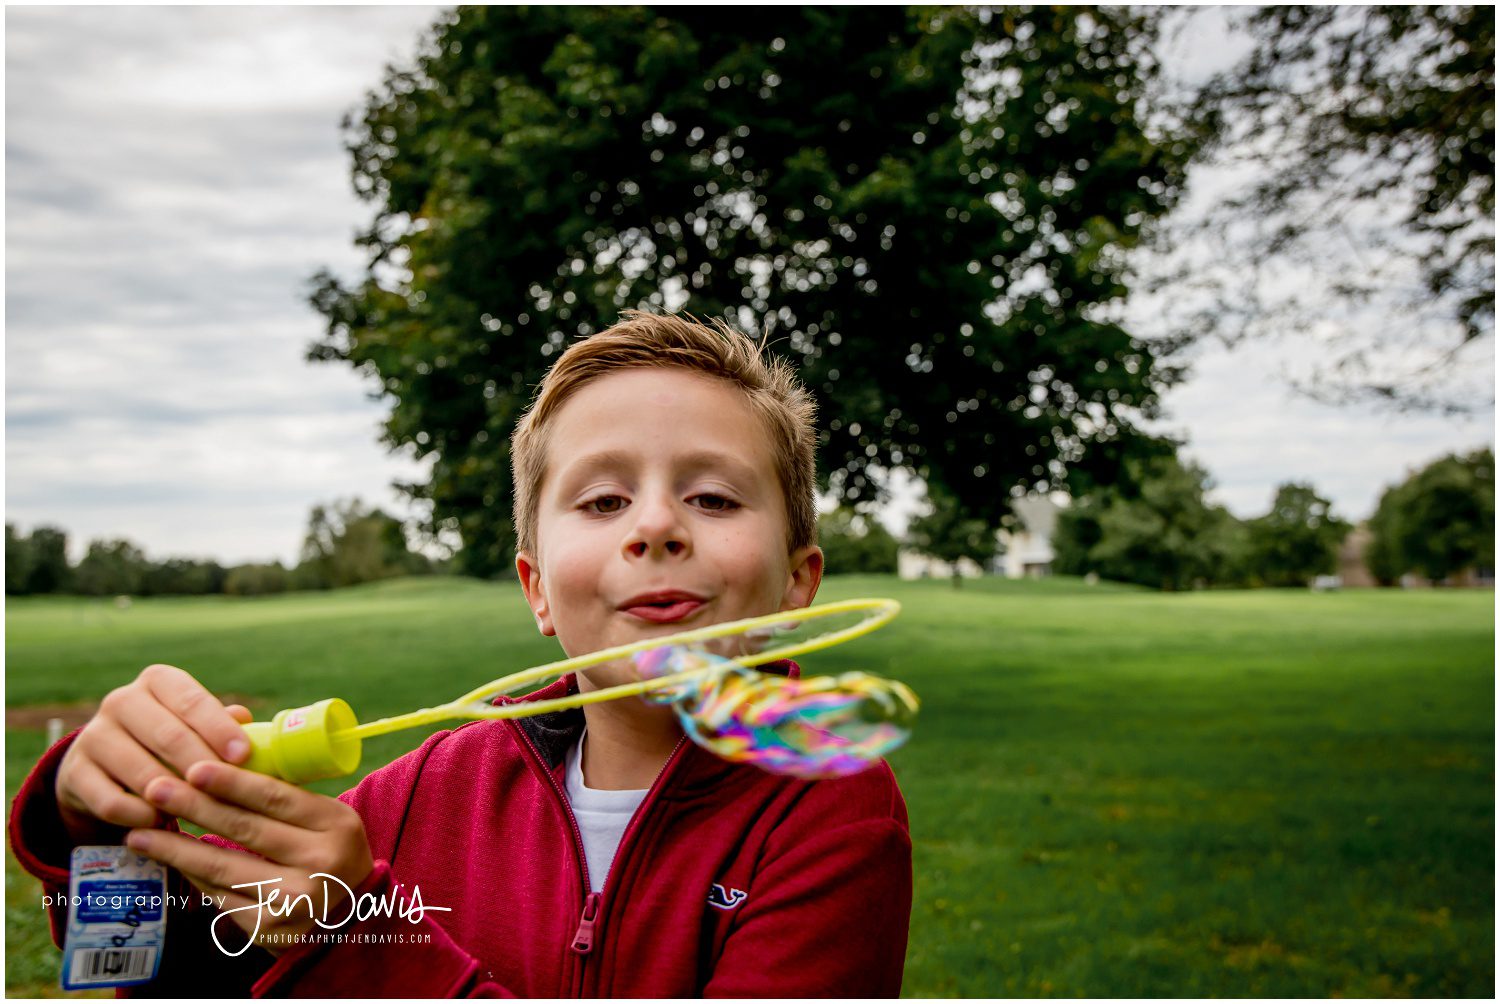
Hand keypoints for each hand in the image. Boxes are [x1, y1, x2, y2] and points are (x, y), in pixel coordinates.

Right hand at [55, 664, 252, 841]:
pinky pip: (111, 802)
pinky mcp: (74, 773)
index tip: (243, 756)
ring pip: (142, 771)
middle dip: (202, 766)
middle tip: (228, 792)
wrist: (106, 768)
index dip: (219, 729)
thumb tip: (245, 720)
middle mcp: (122, 700)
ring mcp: (93, 736)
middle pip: (169, 736)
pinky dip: (140, 816)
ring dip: (174, 797)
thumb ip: (222, 724)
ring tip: (202, 813)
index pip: (192, 700)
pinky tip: (160, 824)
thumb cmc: (171, 743)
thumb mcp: (195, 726)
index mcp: (159, 681)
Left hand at [124, 759, 374, 956]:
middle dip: (193, 806)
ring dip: (176, 848)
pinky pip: (221, 896)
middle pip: (244, 829)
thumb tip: (221, 764)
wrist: (353, 917)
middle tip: (154, 789)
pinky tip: (172, 861)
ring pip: (223, 867)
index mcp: (337, 824)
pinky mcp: (270, 927)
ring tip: (140, 833)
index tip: (193, 767)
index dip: (231, 782)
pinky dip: (194, 875)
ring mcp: (295, 899)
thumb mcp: (329, 819)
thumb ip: (286, 798)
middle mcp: (320, 862)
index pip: (276, 798)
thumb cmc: (331, 852)